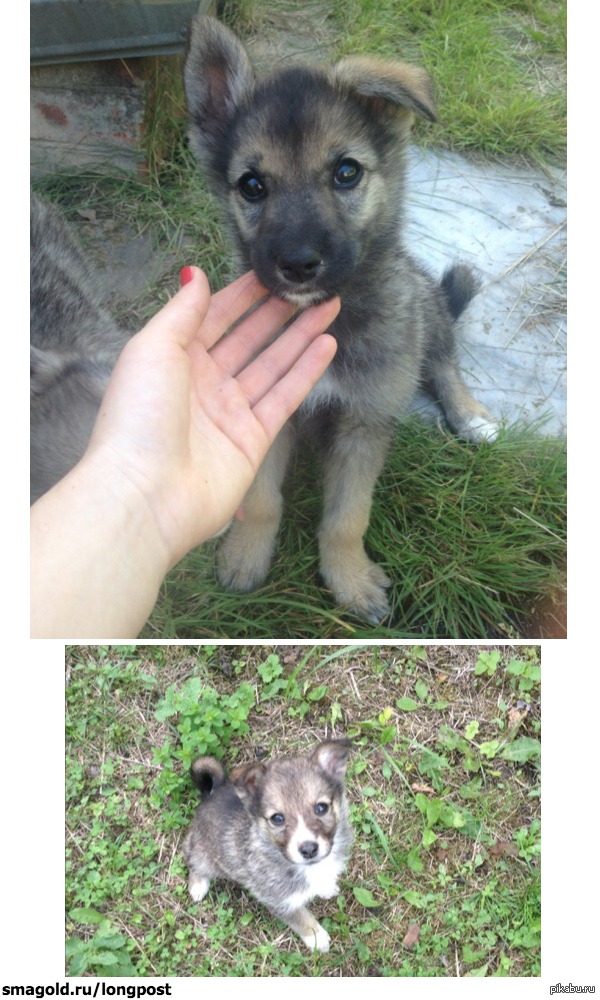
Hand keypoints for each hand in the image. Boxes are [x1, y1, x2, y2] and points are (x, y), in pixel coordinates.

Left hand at [87, 266, 338, 564]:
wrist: (147, 492)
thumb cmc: (140, 415)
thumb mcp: (152, 348)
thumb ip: (182, 311)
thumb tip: (195, 272)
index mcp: (174, 359)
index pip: (215, 317)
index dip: (243, 294)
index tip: (273, 270)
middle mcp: (204, 383)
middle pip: (248, 339)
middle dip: (278, 312)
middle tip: (311, 286)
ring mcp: (230, 412)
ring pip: (272, 365)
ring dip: (300, 336)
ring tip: (329, 306)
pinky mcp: (253, 439)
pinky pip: (284, 397)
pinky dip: (306, 371)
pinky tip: (326, 344)